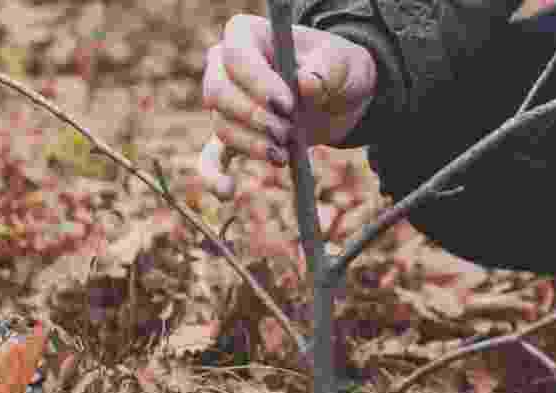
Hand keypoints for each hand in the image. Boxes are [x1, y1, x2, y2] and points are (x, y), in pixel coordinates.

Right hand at [198, 14, 377, 198]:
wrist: (340, 97)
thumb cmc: (337, 69)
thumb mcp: (343, 62)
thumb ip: (327, 69)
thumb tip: (306, 83)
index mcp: (248, 36)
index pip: (236, 56)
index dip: (257, 82)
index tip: (287, 104)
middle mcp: (225, 66)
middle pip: (218, 93)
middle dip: (255, 118)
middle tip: (289, 132)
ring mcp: (225, 103)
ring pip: (221, 126)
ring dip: (253, 145)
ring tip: (285, 153)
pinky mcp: (234, 136)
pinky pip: (212, 156)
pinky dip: (214, 176)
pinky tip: (227, 192)